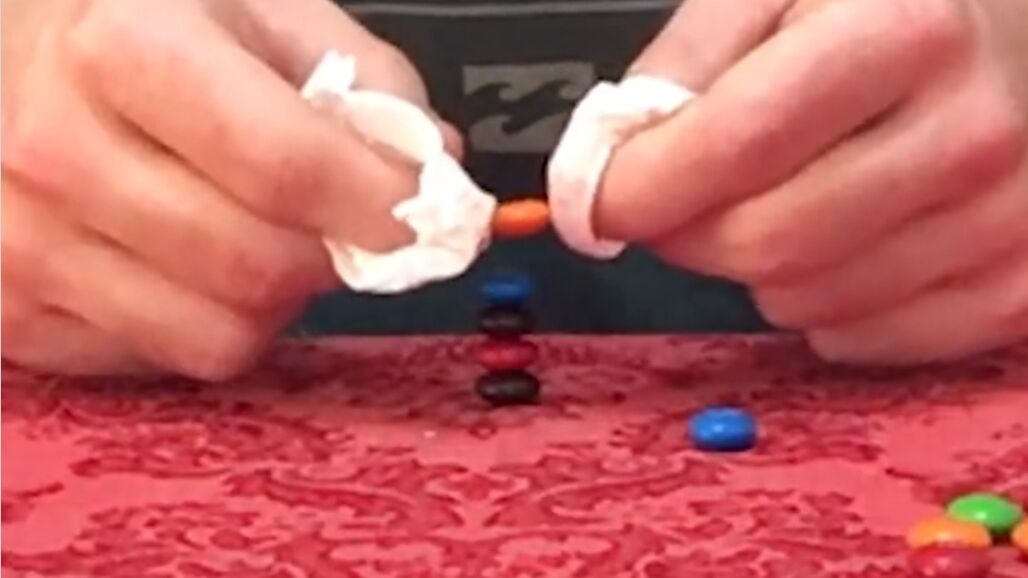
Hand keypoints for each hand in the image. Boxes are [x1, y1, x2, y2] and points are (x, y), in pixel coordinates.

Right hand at [2, 0, 456, 379]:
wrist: (7, 54)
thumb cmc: (136, 21)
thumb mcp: (259, 6)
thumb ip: (365, 80)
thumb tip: (435, 168)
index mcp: (124, 48)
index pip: (285, 166)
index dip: (379, 205)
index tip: (422, 217)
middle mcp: (55, 151)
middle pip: (259, 269)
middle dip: (328, 256)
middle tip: (332, 224)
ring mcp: (24, 243)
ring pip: (220, 336)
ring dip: (270, 299)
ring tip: (251, 234)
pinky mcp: (14, 313)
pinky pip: (165, 358)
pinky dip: (200, 319)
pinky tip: (180, 259)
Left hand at [596, 0, 1027, 364]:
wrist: (1025, 44)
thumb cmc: (899, 8)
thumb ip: (690, 59)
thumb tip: (613, 157)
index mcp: (900, 31)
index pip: (736, 144)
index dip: (641, 187)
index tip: (598, 199)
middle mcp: (968, 133)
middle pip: (763, 242)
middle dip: (689, 232)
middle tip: (685, 201)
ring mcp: (1005, 220)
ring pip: (804, 303)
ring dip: (759, 268)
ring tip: (787, 203)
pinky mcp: (1019, 289)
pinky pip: (864, 342)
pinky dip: (824, 309)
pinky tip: (842, 246)